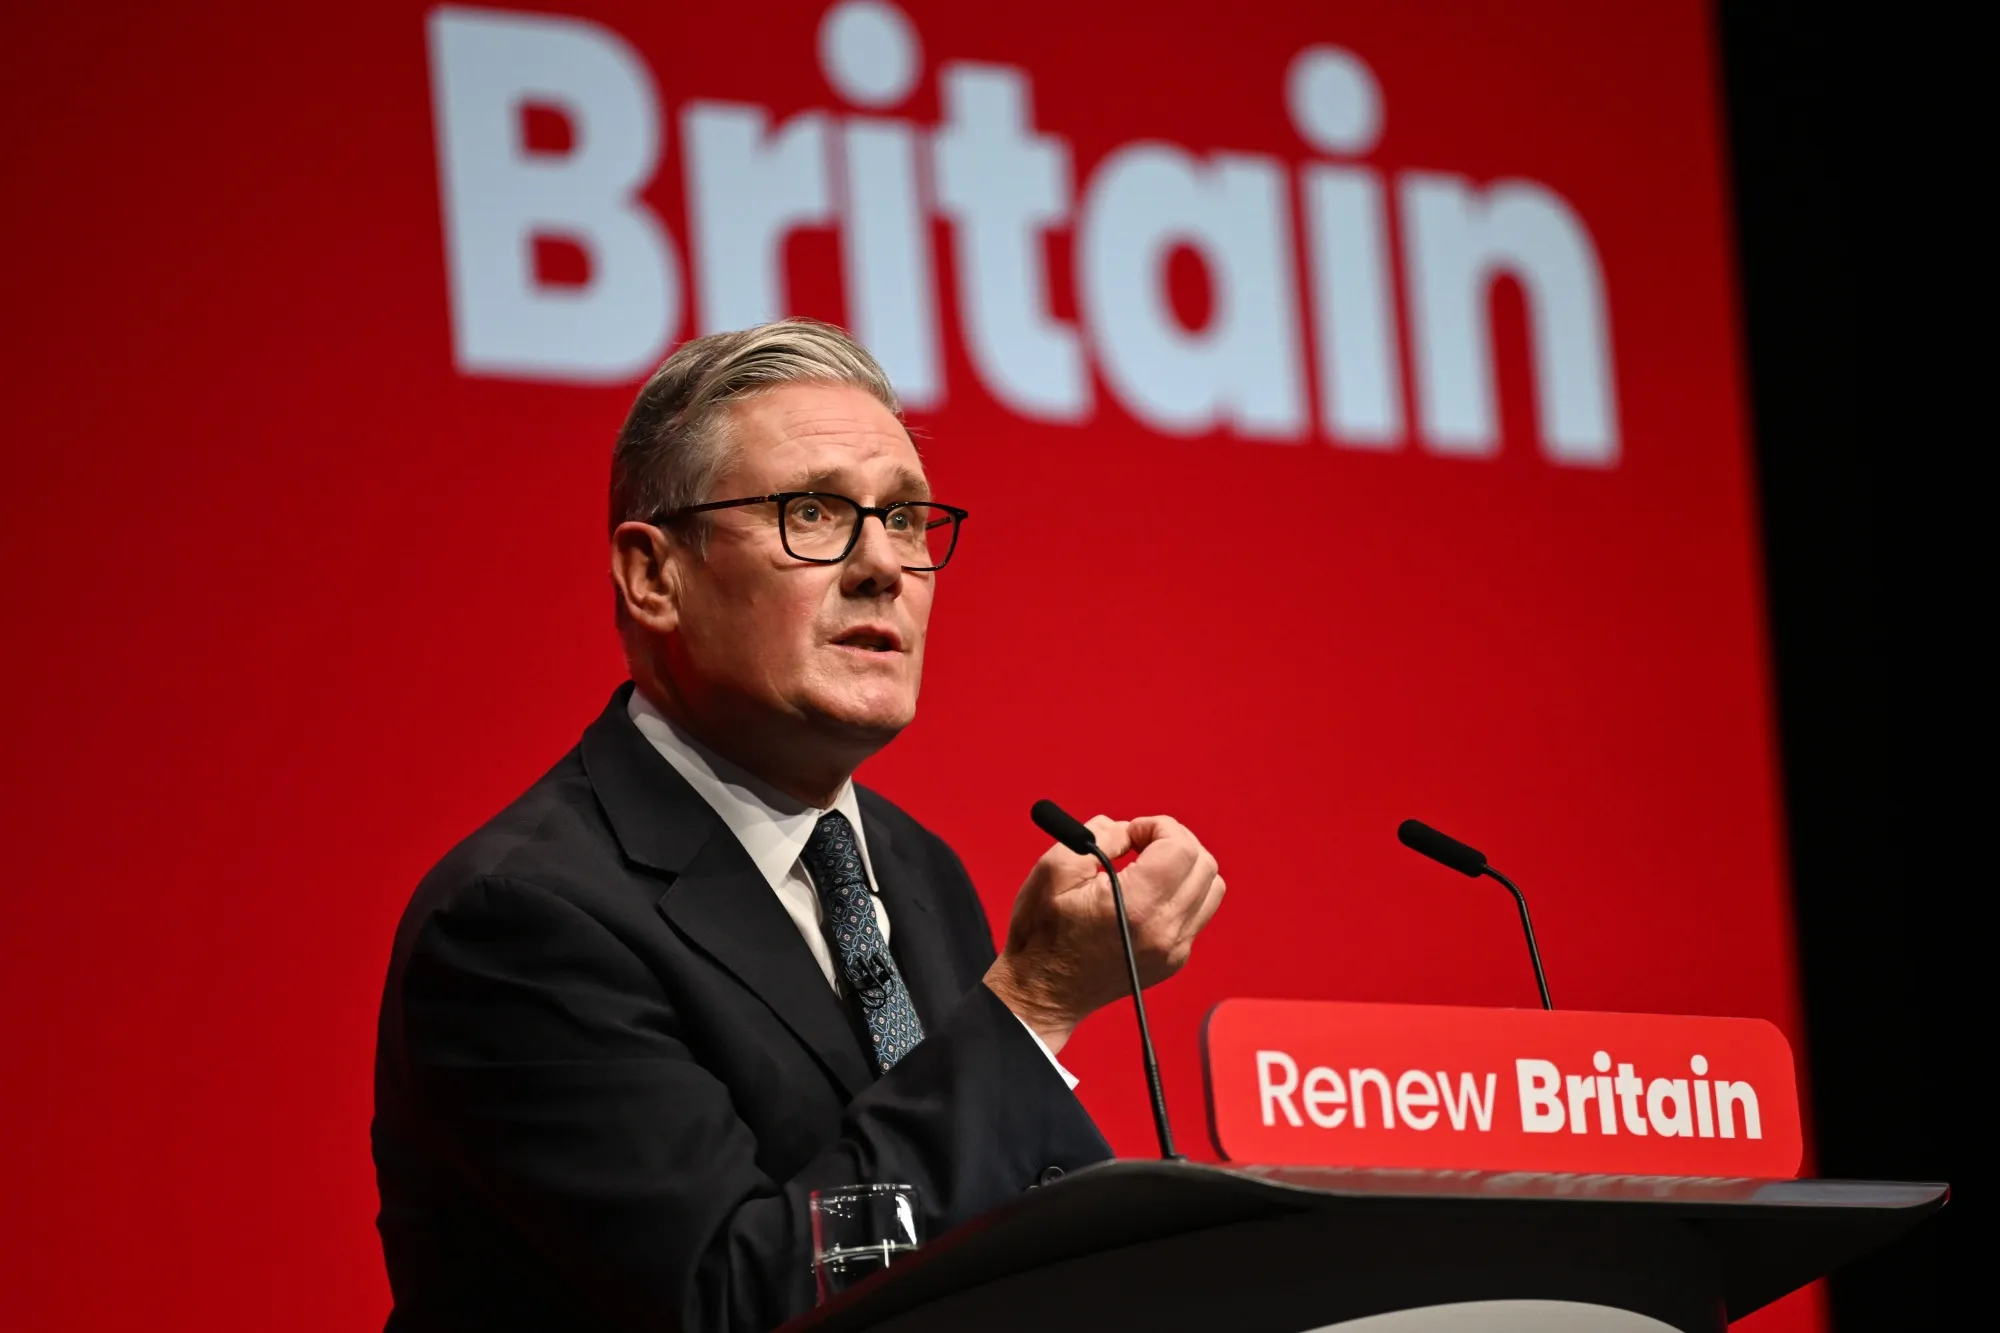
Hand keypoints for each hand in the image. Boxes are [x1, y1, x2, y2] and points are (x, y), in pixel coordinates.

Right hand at [984, 815, 1224, 1053]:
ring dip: (1186, 865)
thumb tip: (1127, 829)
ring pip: (1211, 888)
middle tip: (1141, 841)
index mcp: (1136, 906)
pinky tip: (1148, 893)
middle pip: (1204, 864)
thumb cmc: (1042, 935)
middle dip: (1175, 840)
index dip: (1158, 826)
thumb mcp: (1054, 869)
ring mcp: (1175, 949)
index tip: (1132, 832)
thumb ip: (1098, 836)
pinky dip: (1182, 892)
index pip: (1180, 848)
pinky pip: (1198, 913)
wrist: (1043, 993)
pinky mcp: (1174, 960)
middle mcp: (1165, 930)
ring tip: (1149, 864)